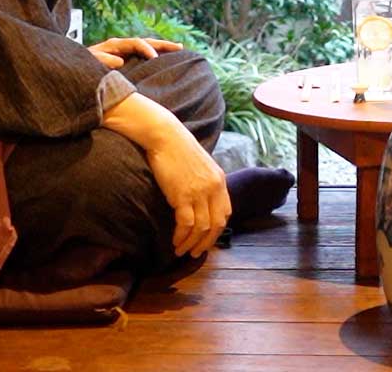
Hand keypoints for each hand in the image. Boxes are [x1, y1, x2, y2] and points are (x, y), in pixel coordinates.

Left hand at [88, 36, 181, 69]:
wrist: (73, 70)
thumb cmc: (80, 66)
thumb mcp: (89, 62)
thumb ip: (103, 61)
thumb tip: (120, 62)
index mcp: (114, 45)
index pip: (136, 42)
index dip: (146, 48)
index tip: (155, 57)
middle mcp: (121, 46)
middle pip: (146, 41)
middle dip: (162, 44)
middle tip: (179, 48)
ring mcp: (124, 53)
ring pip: (147, 47)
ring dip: (161, 48)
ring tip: (178, 49)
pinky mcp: (125, 61)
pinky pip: (142, 56)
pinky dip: (155, 56)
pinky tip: (164, 60)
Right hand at [102, 93, 231, 258]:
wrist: (166, 136)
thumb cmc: (178, 150)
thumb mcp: (200, 166)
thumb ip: (205, 183)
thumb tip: (201, 203)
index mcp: (219, 180)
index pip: (225, 212)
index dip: (217, 230)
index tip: (207, 240)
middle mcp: (213, 187)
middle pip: (216, 224)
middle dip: (206, 242)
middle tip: (195, 253)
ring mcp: (199, 192)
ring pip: (201, 228)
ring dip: (191, 243)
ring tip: (181, 250)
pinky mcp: (183, 195)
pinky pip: (186, 224)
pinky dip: (181, 236)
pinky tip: (174, 241)